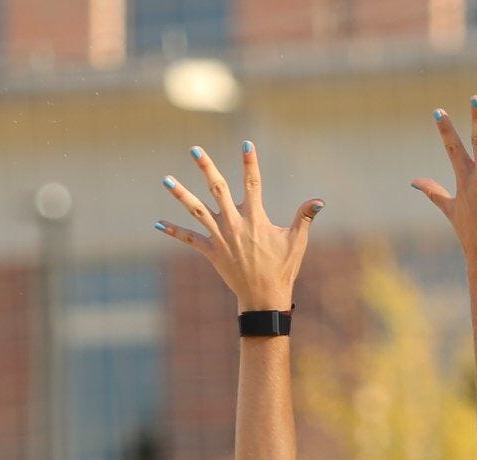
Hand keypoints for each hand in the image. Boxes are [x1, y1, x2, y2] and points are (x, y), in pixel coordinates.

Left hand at [157, 142, 321, 310]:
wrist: (263, 298)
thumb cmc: (283, 268)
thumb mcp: (297, 241)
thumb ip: (304, 217)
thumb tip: (319, 200)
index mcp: (255, 218)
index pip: (253, 183)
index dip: (250, 162)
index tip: (246, 144)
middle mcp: (234, 224)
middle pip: (217, 189)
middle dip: (206, 167)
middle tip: (195, 149)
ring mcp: (220, 237)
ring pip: (196, 211)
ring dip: (180, 194)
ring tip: (166, 179)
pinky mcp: (211, 252)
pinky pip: (189, 239)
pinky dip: (173, 231)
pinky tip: (157, 223)